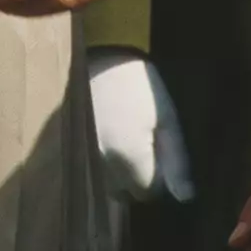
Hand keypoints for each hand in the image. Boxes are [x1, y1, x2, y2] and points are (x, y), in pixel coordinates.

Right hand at [87, 49, 194, 202]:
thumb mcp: (165, 114)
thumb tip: (186, 197)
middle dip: (136, 176)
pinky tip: (105, 138)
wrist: (91, 53)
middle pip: (124, 193)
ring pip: (105, 185)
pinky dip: (98, 163)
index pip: (148, 192)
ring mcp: (79, 158)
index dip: (158, 175)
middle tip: (141, 143)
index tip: (158, 150)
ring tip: (122, 138)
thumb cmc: (134, 82)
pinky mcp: (64, 148)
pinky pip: (88, 171)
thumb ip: (177, 159)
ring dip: (116, 172)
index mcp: (127, 157)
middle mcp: (99, 165)